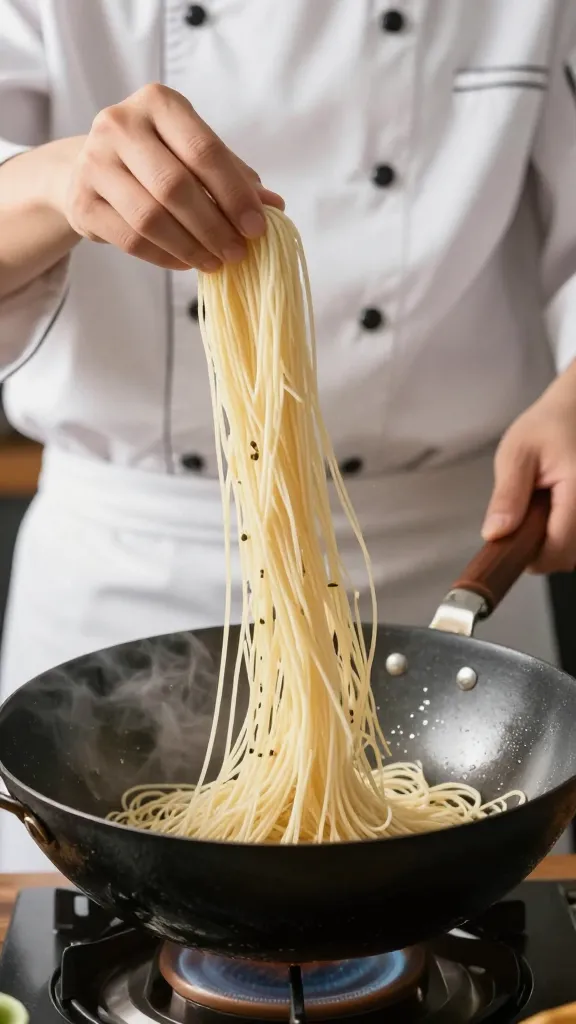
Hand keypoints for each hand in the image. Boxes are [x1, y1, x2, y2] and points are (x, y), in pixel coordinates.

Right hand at [51, 83, 283, 271]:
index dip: (234, 194)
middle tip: (238, 253)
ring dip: (191, 247)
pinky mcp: (81, 202)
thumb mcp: (194, 155)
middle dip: (214, 227)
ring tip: (216, 262)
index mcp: (157, 103)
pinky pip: (131, 239)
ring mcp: (94, 162)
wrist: (88, 169)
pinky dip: (165, 257)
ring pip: (151, 217)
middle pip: (175, 186)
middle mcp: (120, 124)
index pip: (203, 150)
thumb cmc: (156, 159)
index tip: (257, 228)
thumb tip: (274, 205)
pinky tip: (187, 263)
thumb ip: (233, 175)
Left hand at [482, 361, 575, 572]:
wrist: (575, 411)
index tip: (510, 550)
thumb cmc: (547, 426)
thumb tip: (495, 533)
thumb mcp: (517, 453)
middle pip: (569, 556)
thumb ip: (508, 495)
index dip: (532, 557)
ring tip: (539, 512)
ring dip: (553, 543)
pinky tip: (552, 512)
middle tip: (522, 524)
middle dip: (542, 551)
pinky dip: (563, 534)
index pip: (559, 548)